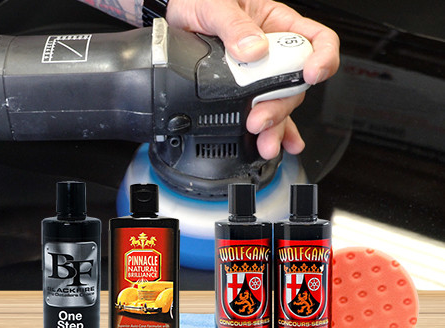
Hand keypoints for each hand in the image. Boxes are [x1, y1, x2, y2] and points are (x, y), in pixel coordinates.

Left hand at [166, 0, 339, 158]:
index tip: (312, 74)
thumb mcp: (214, 3)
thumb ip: (233, 24)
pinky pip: (264, 112)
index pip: (316, 40)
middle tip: (260, 119)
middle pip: (294, 83)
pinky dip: (271, 130)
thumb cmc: (199, 0)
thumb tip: (253, 50)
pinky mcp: (245, 93)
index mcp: (276, 23)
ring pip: (279, 104)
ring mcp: (260, 76)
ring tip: (264, 142)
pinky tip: (273, 142)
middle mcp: (273, 52)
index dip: (322, 58)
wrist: (175, 19)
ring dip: (274, 126)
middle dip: (281, 105)